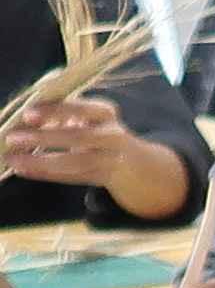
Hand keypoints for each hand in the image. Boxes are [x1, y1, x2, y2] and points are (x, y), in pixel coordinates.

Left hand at [1, 97, 141, 186]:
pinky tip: (23, 171)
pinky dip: (45, 174)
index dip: (56, 111)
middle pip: (80, 137)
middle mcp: (113, 136)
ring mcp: (110, 159)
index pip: (83, 109)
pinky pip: (72, 177)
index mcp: (105, 112)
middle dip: (44, 138)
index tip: (27, 114)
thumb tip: (23, 119)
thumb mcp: (84, 114)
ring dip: (41, 162)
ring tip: (13, 160)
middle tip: (12, 138)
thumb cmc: (94, 129)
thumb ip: (59, 113)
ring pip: (76, 163)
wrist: (130, 161)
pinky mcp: (102, 178)